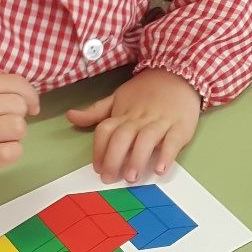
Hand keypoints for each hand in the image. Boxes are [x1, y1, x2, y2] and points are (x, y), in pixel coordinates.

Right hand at [0, 69, 39, 200]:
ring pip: (19, 127)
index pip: (13, 82)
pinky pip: (13, 151)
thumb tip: (15, 77)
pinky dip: (13, 153)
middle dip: (19, 116)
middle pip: (18, 104)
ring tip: (1, 140)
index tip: (30, 107)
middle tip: (4, 126)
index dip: (30, 94)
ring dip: (16, 136)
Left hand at [66, 68, 200, 183]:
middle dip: (114, 157)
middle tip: (109, 177)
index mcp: (124, 113)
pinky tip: (161, 168)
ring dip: (137, 158)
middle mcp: (140, 118)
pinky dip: (167, 155)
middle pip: (123, 136)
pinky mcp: (180, 126)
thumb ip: (96, 111)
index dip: (99, 149)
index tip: (97, 168)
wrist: (179, 73)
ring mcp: (161, 121)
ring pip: (147, 139)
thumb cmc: (147, 91)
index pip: (106, 130)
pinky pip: (173, 141)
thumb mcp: (118, 97)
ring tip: (131, 177)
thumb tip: (70, 116)